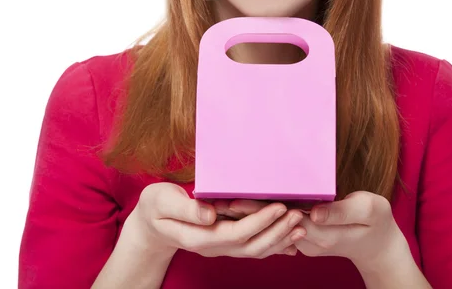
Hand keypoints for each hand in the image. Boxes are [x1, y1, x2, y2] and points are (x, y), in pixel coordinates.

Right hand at [125, 183, 305, 258]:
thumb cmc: (155, 207)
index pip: (235, 233)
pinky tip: (290, 238)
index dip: (259, 221)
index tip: (278, 207)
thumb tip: (209, 215)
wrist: (151, 224)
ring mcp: (220, 248)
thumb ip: (185, 208)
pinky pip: (253, 249)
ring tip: (300, 226)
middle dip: (276, 231)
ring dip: (279, 239)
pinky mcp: (226, 244)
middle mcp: (213, 246)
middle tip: (297, 215)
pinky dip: (274, 244)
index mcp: (198, 236)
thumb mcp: (162, 200)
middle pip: (250, 246)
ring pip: (255, 251)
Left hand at [227, 192, 409, 271]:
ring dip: (250, 217)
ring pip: (272, 228)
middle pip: (271, 225)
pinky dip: (263, 219)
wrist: (381, 246)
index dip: (257, 209)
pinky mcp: (305, 237)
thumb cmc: (378, 222)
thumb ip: (341, 212)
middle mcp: (307, 240)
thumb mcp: (368, 211)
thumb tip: (314, 212)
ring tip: (224, 203)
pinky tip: (247, 209)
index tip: (235, 200)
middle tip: (218, 199)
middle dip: (244, 213)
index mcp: (321, 232)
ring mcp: (305, 241)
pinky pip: (279, 229)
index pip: (282, 219)